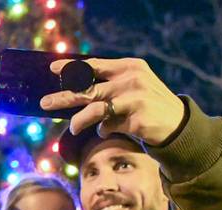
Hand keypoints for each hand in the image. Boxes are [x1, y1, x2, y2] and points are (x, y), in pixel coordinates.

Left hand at [39, 57, 184, 144]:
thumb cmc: (147, 108)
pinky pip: (109, 125)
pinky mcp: (137, 117)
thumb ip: (108, 89)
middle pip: (88, 87)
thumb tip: (75, 95)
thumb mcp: (130, 91)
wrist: (177, 126)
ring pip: (95, 108)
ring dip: (79, 121)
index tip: (52, 69)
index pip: (93, 65)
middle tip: (44, 103)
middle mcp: (131, 79)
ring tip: (73, 130)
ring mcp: (134, 97)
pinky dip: (104, 130)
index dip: (71, 68)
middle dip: (64, 97)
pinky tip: (106, 131)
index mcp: (129, 67)